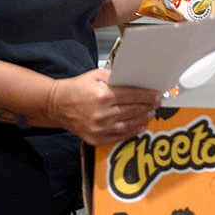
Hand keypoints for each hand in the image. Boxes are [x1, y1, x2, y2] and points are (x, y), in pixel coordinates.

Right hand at [47, 68, 161, 145]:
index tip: (157, 95)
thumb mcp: (94, 75)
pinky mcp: (96, 138)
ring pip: (129, 124)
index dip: (148, 95)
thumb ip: (114, 77)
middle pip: (133, 110)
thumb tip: (133, 79)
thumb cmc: (75, 88)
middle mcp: (103, 113)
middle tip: (157, 103)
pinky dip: (132, 132)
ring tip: (150, 113)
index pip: (133, 95)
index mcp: (103, 95)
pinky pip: (119, 136)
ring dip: (143, 119)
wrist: (57, 105)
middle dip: (148, 106)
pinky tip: (139, 126)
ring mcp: (100, 128)